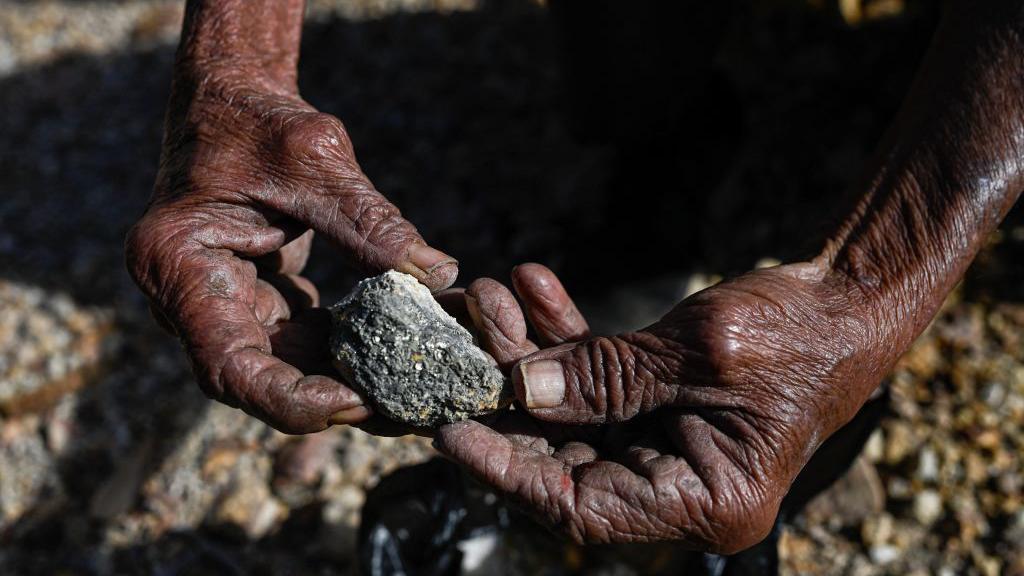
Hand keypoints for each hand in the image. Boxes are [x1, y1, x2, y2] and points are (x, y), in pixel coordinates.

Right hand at [126, 65, 456, 433]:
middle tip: (403, 410)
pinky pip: (297, 345)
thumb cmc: (261, 121)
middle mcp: (185, 298)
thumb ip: (370, 222)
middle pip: (255, 380)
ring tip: (411, 394)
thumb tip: (439, 274)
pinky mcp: (253, 301)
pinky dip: (344, 354)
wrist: (233, 101)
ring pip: (280, 370)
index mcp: (177, 264)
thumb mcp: (316, 160)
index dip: (289, 399)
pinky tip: (398, 357)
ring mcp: (218, 304)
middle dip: (328, 402)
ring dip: (342, 384)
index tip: (356, 402)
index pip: (226, 365)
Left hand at [436, 262, 887, 551]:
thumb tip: (522, 389)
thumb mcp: (701, 352)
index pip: (581, 506)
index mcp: (705, 501)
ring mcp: (668, 444)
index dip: (510, 473)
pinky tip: (536, 286)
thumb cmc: (798, 333)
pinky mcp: (659, 404)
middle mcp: (680, 485)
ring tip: (492, 296)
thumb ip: (608, 376)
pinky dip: (568, 337)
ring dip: (532, 352)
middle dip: (512, 395)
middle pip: (566, 456)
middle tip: (462, 346)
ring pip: (572, 410)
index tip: (452, 434)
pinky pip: (597, 379)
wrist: (849, 299)